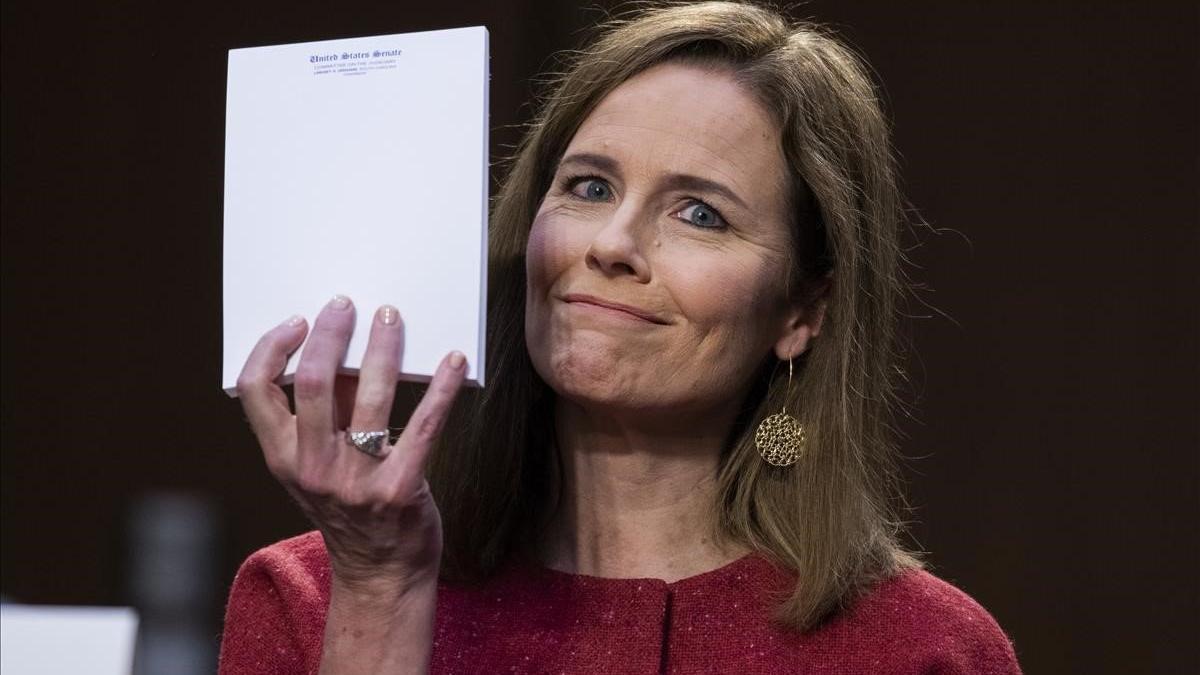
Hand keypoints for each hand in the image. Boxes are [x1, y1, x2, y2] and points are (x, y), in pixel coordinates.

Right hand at [236, 295, 466, 594]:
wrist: (382, 574)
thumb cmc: (351, 508)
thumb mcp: (320, 466)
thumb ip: (325, 414)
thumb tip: (339, 347)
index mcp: (283, 457)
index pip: (255, 390)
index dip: (272, 347)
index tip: (298, 320)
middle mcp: (312, 468)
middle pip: (312, 383)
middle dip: (330, 335)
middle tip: (348, 305)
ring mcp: (355, 481)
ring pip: (368, 398)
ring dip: (382, 348)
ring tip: (392, 318)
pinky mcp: (401, 489)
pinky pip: (423, 427)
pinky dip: (441, 388)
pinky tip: (453, 361)